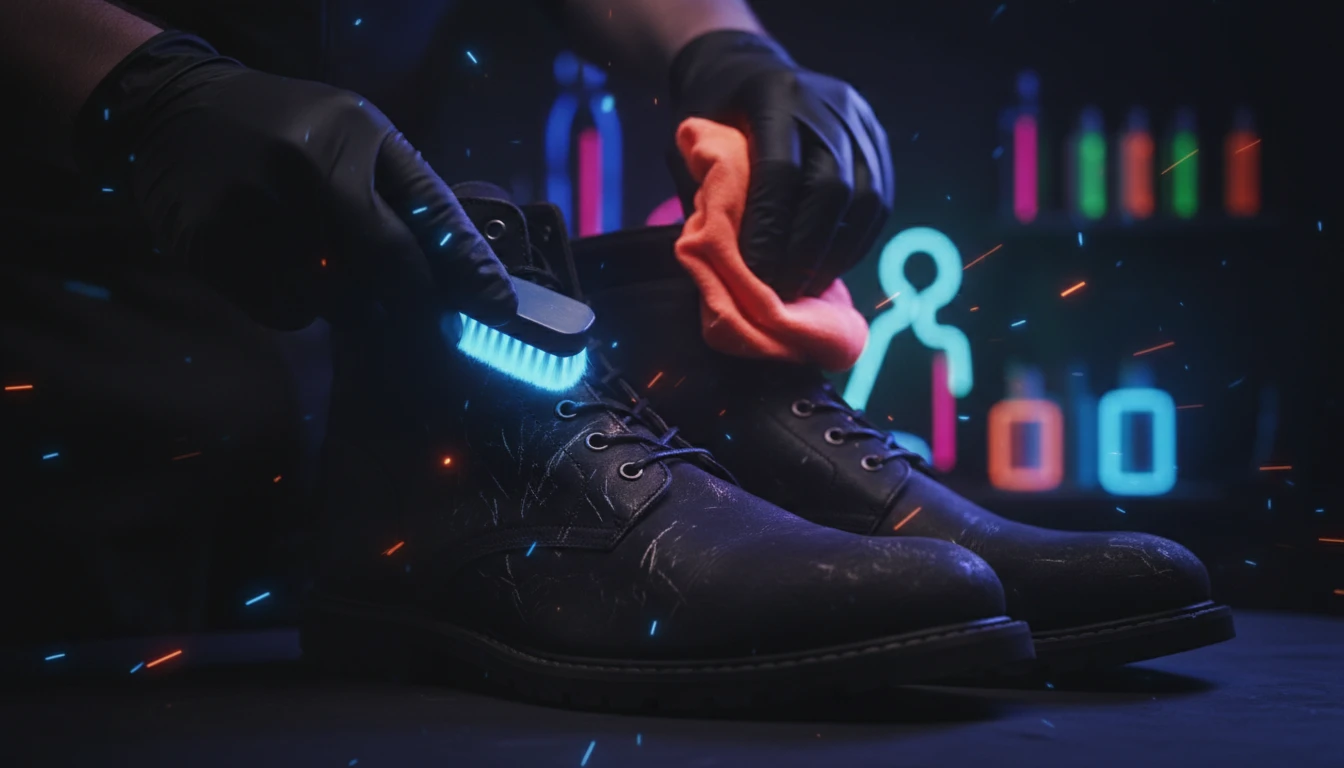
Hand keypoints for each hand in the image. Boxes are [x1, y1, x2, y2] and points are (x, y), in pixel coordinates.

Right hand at [73, 31, 515, 329]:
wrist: (178, 111)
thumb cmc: (297, 128)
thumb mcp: (369, 139)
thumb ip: (424, 203)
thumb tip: (481, 277)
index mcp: (337, 147)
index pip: (407, 241)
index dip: (457, 283)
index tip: (498, 312)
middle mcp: (287, 180)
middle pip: (371, 281)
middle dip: (409, 306)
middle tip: (429, 321)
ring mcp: (240, 218)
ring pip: (327, 304)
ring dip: (347, 302)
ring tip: (330, 259)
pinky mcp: (204, 251)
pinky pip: (281, 312)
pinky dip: (298, 304)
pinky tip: (286, 264)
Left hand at [669, 30, 893, 300]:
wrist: (744, 70)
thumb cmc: (712, 116)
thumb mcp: (695, 142)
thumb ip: (710, 192)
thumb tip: (728, 263)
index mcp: (775, 95)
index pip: (780, 171)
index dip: (769, 229)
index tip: (753, 273)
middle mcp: (827, 103)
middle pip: (830, 188)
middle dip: (804, 249)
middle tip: (780, 291)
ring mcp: (859, 121)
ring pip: (863, 199)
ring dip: (834, 252)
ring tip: (804, 286)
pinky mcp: (878, 142)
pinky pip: (877, 202)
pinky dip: (854, 241)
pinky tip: (827, 266)